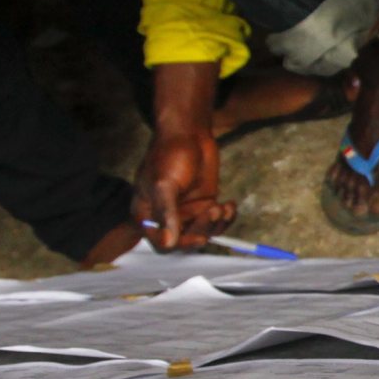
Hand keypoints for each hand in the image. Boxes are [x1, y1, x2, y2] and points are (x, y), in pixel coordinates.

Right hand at [134, 128, 235, 249]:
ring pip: (204, 231)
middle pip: (186, 239)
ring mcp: (187, 211)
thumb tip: (167, 243)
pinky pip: (217, 221)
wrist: (189, 134)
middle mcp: (167, 217)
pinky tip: (230, 204)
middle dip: (203, 229)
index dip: (181, 244)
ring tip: (222, 206)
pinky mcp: (204, 204)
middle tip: (213, 211)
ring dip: (216, 223)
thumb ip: (166, 214)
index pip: (162, 243)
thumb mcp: (164, 185)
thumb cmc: (169, 155)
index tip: (199, 237)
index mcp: (148, 214)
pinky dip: (226, 217)